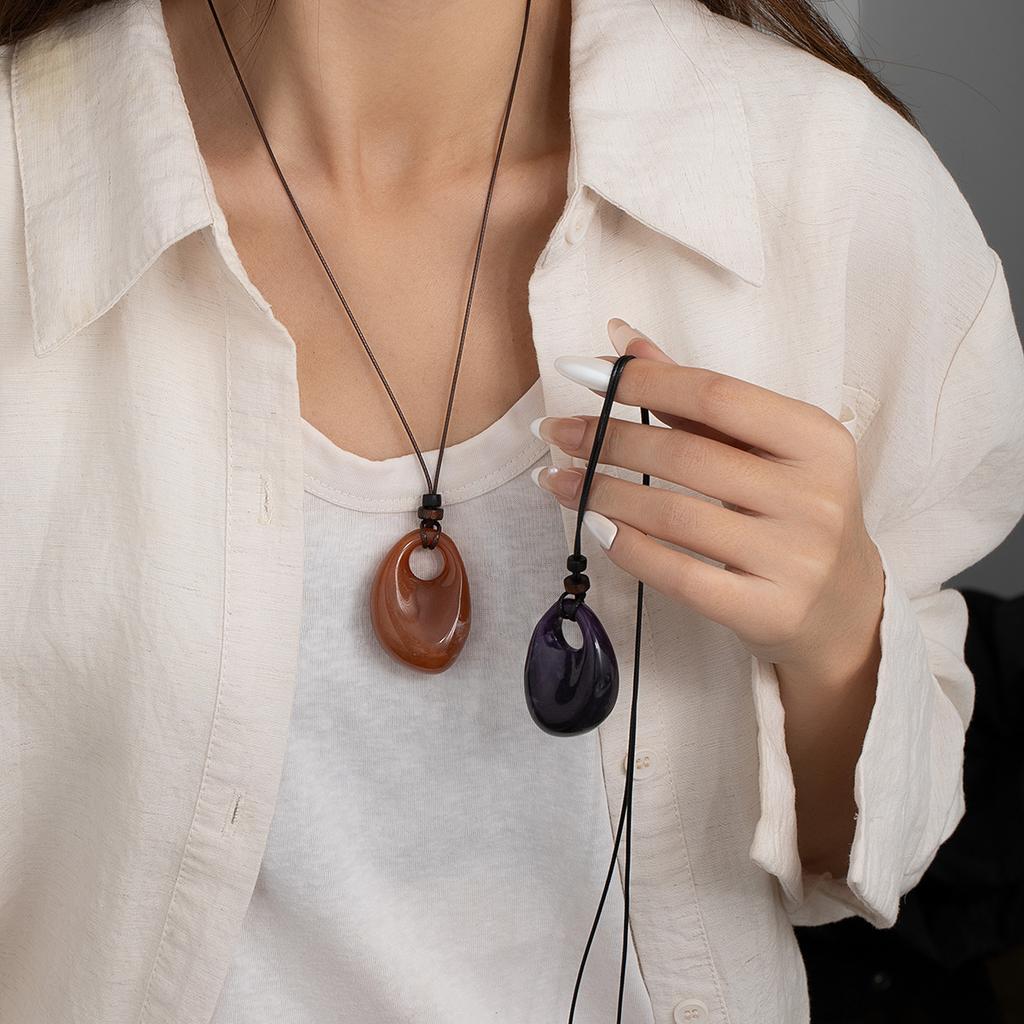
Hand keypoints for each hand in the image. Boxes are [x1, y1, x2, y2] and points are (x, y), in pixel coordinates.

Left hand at [532, 318, 884, 679]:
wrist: (845, 606)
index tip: (582, 373)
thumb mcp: (763, 448)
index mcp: (817, 439)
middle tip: (553, 430)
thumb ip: (695, 395)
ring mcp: (794, 559)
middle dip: (607, 438)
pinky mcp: (767, 611)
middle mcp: (813, 496)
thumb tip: (620, 338)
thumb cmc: (792, 509)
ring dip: (600, 493)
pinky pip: (677, 575)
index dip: (642, 381)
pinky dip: (626, 547)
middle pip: (686, 456)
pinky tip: (592, 526)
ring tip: (556, 479)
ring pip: (673, 516)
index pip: (716, 395)